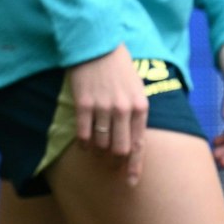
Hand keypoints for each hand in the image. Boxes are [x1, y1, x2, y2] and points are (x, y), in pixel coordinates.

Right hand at [66, 44, 148, 184]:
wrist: (95, 41)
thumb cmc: (117, 64)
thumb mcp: (136, 86)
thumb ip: (136, 111)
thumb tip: (131, 137)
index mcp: (140, 106)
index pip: (138, 144)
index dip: (134, 166)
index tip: (130, 181)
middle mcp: (123, 109)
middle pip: (119, 149)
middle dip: (114, 160)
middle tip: (108, 162)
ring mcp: (103, 107)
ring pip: (101, 143)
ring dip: (98, 151)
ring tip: (95, 149)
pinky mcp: (83, 103)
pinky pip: (83, 133)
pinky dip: (83, 143)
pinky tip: (83, 143)